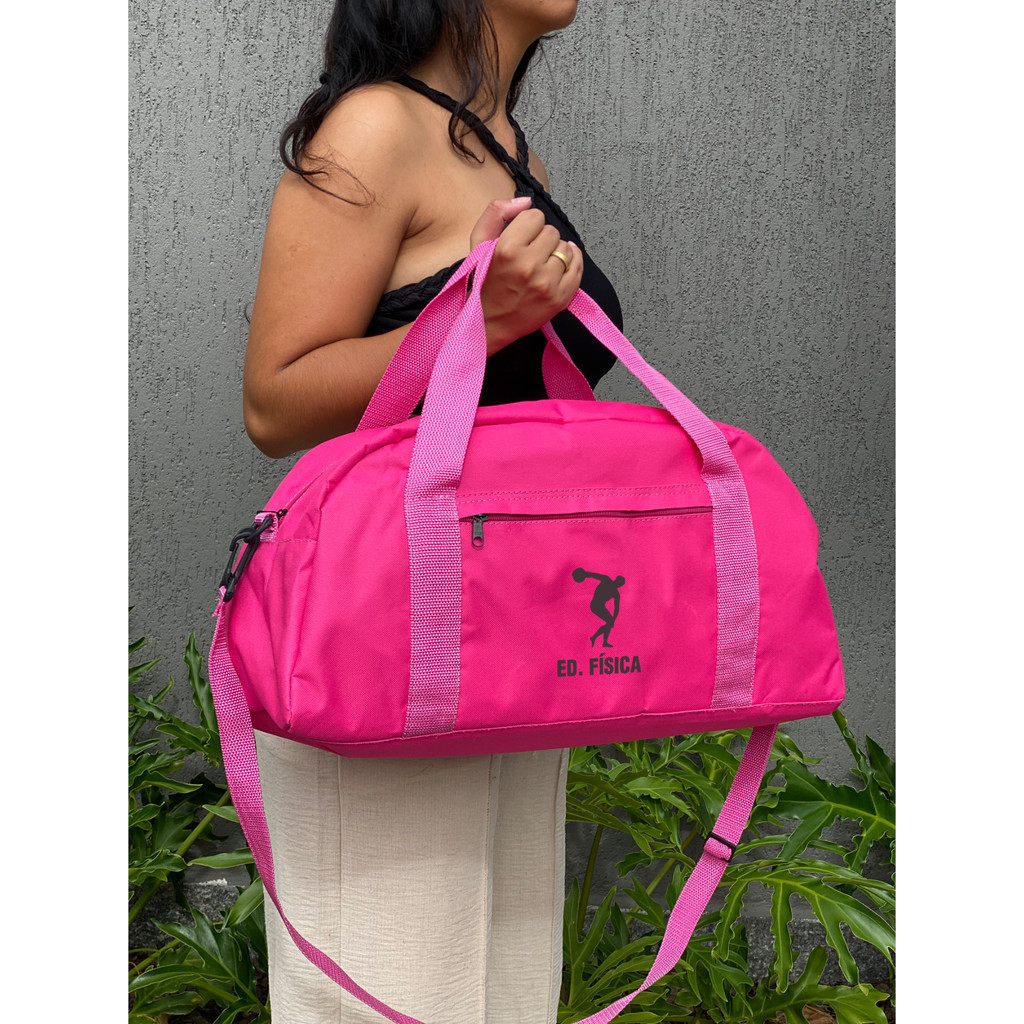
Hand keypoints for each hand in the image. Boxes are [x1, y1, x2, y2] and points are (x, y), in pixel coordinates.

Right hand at [468, 197, 583, 354]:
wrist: (487, 324)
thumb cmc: (483, 283)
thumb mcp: (477, 243)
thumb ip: (496, 212)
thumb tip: (526, 201)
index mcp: (507, 250)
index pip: (535, 216)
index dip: (528, 226)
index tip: (522, 238)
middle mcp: (528, 266)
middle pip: (552, 232)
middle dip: (542, 240)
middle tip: (530, 255)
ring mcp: (546, 284)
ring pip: (566, 249)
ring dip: (555, 254)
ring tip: (540, 266)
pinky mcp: (559, 298)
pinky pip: (578, 268)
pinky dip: (572, 263)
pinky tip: (558, 267)